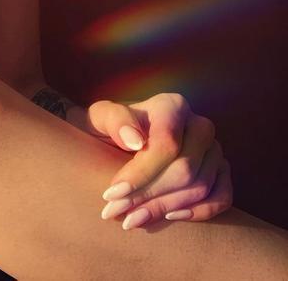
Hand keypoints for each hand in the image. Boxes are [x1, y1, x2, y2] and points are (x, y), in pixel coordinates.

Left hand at [76, 92, 232, 228]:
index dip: (141, 173)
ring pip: (200, 186)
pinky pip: (222, 197)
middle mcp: (199, 125)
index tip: (112, 193)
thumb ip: (114, 121)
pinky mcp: (221, 172)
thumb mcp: (102, 117)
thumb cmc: (111, 127)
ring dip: (165, 208)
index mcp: (172, 106)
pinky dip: (200, 212)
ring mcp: (214, 149)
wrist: (122, 139)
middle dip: (149, 196)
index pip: (166, 144)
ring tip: (132, 218)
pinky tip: (170, 217)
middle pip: (185, 169)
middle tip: (117, 212)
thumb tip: (135, 140)